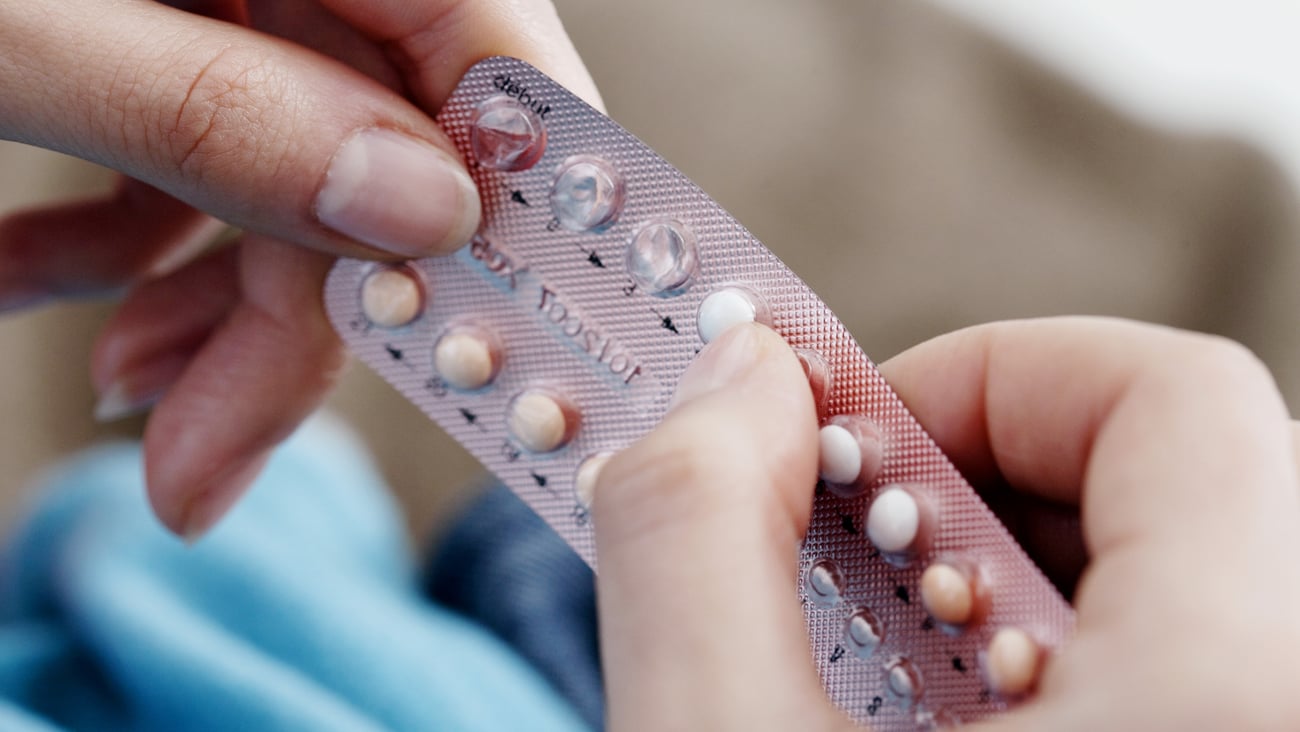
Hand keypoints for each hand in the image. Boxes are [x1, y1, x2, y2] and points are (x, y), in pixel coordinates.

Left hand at [0, 0, 597, 538]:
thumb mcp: (2, 28)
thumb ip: (210, 111)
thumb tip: (411, 211)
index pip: (482, 38)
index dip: (503, 194)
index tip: (479, 337)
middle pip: (379, 141)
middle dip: (303, 316)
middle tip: (212, 456)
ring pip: (286, 168)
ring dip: (209, 304)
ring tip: (127, 401)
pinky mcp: (148, 31)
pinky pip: (183, 150)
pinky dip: (119, 248)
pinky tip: (40, 299)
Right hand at [591, 318, 1299, 729]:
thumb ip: (697, 532)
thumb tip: (733, 382)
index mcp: (1232, 696)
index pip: (1175, 399)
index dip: (991, 374)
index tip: (855, 442)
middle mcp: (1296, 718)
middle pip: (1187, 483)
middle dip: (985, 483)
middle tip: (856, 555)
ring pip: (1191, 580)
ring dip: (1018, 578)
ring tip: (896, 664)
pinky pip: (1201, 670)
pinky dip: (1067, 656)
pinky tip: (951, 727)